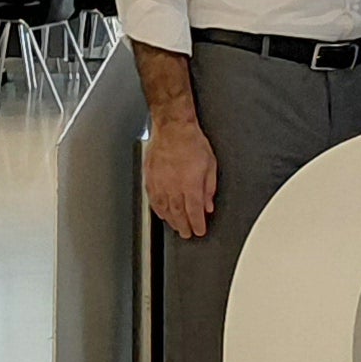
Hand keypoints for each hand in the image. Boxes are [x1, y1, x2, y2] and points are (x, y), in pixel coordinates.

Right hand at [144, 114, 218, 239]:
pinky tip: (161, 213)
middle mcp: (173, 186)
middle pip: (178, 213)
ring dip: (170, 220)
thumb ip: (209, 188)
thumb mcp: (210, 165)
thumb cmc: (192, 142)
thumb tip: (208, 204)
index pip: (194, 211)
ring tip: (176, 226)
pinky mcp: (150, 178)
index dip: (197, 224)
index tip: (199, 231)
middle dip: (183, 226)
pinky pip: (153, 199)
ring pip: (164, 208)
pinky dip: (158, 209)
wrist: (172, 128)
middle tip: (187, 234)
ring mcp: (159, 183)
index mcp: (190, 184)